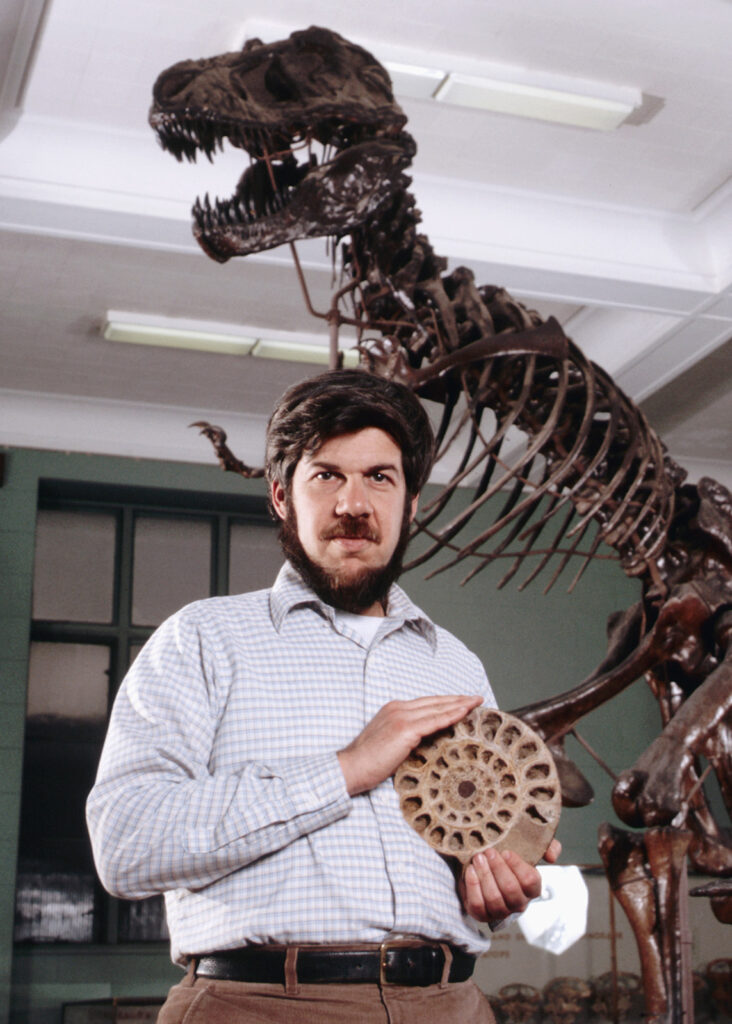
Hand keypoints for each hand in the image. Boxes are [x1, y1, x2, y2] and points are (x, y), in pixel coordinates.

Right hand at [337, 694, 482, 795]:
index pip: (426, 703)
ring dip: (460, 704)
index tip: (462, 702)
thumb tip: (427, 741)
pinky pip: (434, 720)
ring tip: (476, 702)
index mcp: (393, 709)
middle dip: (457, 699)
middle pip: (435, 701)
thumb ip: (407, 736)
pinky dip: (451, 715)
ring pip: (438, 708)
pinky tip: (464, 713)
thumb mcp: (389, 742)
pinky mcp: (405, 730)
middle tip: (476, 698)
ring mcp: (402, 717)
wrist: (352, 767)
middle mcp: (398, 708)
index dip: (446, 701)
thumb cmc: (368, 761)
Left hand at [459, 838, 561, 924]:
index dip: (518, 866)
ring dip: (485, 875)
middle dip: (498, 868)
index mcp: (532, 889)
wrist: (485, 869)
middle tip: (489, 852)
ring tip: (478, 858)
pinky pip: (478, 905)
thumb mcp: (528, 850)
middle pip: (510, 890)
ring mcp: (500, 912)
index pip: (530, 881)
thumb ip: (546, 847)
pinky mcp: (482, 915)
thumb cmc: (508, 860)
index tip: (506, 851)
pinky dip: (473, 886)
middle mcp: (518, 904)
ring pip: (494, 898)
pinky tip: (470, 871)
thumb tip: (552, 856)